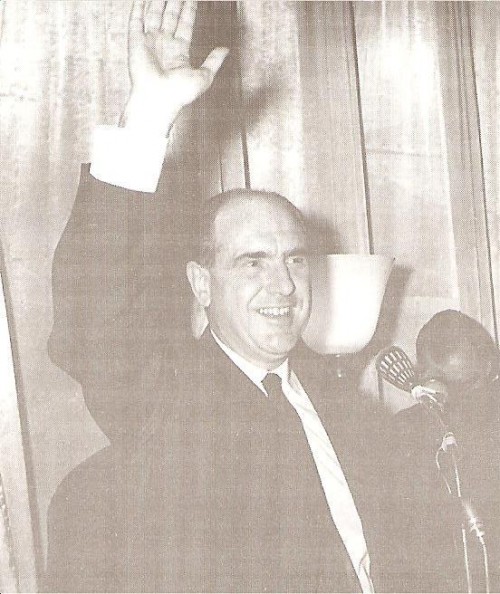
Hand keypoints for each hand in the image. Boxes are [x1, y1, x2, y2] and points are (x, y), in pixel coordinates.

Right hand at [122, 0, 228, 134]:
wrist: (158, 100)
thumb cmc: (180, 94)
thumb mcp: (204, 77)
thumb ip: (214, 61)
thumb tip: (226, 49)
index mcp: (179, 51)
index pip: (185, 24)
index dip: (189, 9)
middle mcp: (164, 44)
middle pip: (171, 15)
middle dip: (175, 0)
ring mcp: (150, 42)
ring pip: (154, 14)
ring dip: (158, 0)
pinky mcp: (136, 43)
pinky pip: (136, 20)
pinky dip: (138, 8)